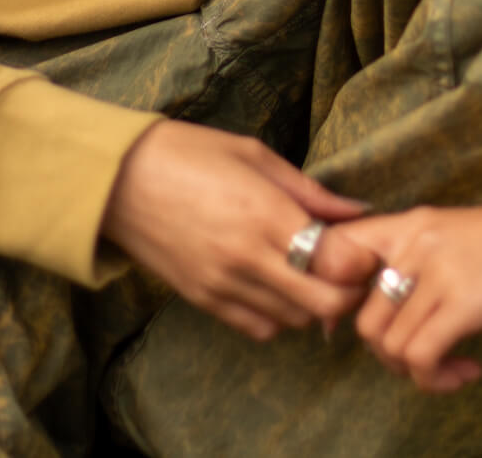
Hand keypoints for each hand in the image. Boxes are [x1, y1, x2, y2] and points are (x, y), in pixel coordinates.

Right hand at [100, 119, 379, 340]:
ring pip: (295, 321)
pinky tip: (275, 284)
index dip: (360, 261)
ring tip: (309, 272)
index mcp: (263, 214)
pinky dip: (278, 315)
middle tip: (345, 267)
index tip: (363, 247)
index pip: (335, 262)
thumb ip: (308, 191)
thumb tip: (357, 211)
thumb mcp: (254, 155)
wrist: (118, 179)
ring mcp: (223, 285)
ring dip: (313, 303)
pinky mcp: (204, 301)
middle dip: (346, 291)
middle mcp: (247, 258)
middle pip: (324, 304)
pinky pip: (259, 327)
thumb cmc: (188, 153)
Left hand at [331, 204, 481, 392]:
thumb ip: (420, 260)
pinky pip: (420, 356)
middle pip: (361, 316)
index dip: (333, 296)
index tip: (358, 327)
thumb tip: (391, 305)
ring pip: (387, 343)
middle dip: (387, 355)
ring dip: (415, 372)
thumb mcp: (456, 237)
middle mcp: (414, 242)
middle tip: (424, 359)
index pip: (337, 249)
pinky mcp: (465, 302)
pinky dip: (436, 379)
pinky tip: (468, 369)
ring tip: (451, 368)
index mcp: (409, 224)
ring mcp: (437, 271)